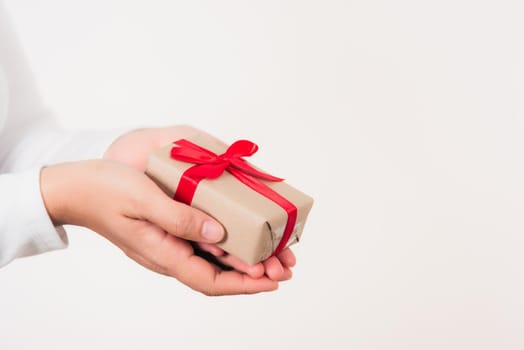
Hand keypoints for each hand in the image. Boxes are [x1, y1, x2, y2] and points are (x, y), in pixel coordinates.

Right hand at [103, 125, 296, 280]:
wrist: (76, 189)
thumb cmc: (106, 190)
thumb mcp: (144, 200)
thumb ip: (181, 218)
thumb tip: (219, 234)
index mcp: (163, 253)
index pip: (210, 281)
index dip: (244, 284)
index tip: (272, 280)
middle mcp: (169, 255)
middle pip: (218, 275)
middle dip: (252, 276)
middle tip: (283, 267)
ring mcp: (168, 246)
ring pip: (212, 262)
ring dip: (242, 261)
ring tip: (271, 255)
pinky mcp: (168, 233)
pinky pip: (203, 246)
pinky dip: (226, 245)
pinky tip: (240, 236)